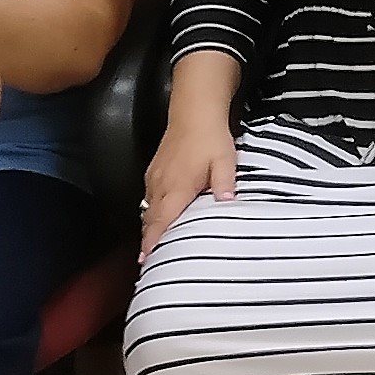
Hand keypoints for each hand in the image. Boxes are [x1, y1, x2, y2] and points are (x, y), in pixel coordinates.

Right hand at [141, 117, 236, 246]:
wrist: (194, 111)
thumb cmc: (210, 137)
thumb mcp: (224, 160)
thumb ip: (225, 184)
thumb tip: (227, 203)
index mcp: (177, 186)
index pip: (161, 220)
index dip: (153, 241)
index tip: (147, 259)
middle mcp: (160, 185)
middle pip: (150, 220)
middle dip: (149, 241)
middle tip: (151, 263)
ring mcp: (154, 178)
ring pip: (148, 210)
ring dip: (150, 228)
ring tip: (154, 248)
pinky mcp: (154, 172)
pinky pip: (149, 198)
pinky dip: (152, 213)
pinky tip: (160, 220)